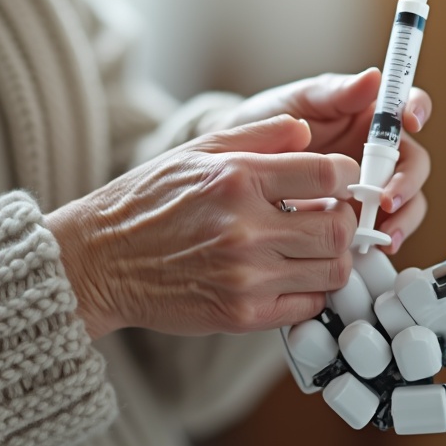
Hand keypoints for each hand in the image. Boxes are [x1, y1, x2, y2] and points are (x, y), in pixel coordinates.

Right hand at [46, 115, 358, 338]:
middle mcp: (245, 227)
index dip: (347, 178)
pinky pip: (307, 305)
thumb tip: (308, 131)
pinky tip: (290, 277)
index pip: (330, 175)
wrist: (98, 262)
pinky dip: (310, 292)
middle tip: (331, 219)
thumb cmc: (146, 202)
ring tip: (311, 249)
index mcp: (237, 178)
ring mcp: (246, 275)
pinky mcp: (242, 314)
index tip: (339, 184)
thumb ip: (258, 135)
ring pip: (332, 271)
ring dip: (333, 260)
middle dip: (346, 222)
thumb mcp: (196, 151)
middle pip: (340, 228)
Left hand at [221, 69, 431, 253]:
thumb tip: (372, 77)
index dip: (417, 110)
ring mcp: (372, 185)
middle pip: (414, 164)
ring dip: (402, 217)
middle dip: (407, 182)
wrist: (237, 165)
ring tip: (382, 231)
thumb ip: (334, 94)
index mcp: (370, 115)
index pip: (408, 107)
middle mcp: (378, 151)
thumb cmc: (267, 122)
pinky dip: (383, 236)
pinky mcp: (360, 214)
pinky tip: (371, 244)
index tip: (410, 120)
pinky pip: (384, 226)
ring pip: (407, 200)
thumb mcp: (297, 103)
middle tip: (386, 198)